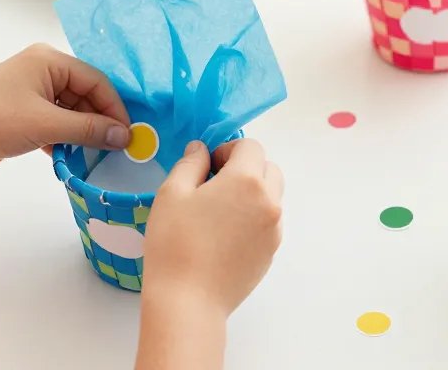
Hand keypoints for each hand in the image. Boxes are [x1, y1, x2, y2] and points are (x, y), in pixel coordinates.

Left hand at [0, 44, 129, 206]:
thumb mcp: (47, 124)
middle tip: (117, 148)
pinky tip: (73, 158)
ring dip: (84, 134)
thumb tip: (126, 137)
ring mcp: (34, 92)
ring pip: (74, 112)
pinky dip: (68, 140)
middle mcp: (43, 71)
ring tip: (96, 156)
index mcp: (49, 60)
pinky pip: (59, 123)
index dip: (115, 107)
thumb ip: (90, 129)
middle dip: (101, 122)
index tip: (129, 134)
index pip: (97, 80)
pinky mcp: (26, 113)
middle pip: (87, 95)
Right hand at [136, 139, 282, 369]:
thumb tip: (202, 150)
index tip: (209, 166)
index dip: (228, 149)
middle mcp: (270, 202)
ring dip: (252, 193)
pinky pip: (268, 222)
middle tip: (215, 185)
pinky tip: (225, 235)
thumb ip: (191, 163)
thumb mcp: (172, 193)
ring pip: (272, 196)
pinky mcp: (271, 252)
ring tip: (219, 212)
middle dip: (245, 168)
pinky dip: (254, 218)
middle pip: (268, 169)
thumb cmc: (175, 243)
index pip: (251, 147)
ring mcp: (274, 229)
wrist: (189, 301)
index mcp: (248, 181)